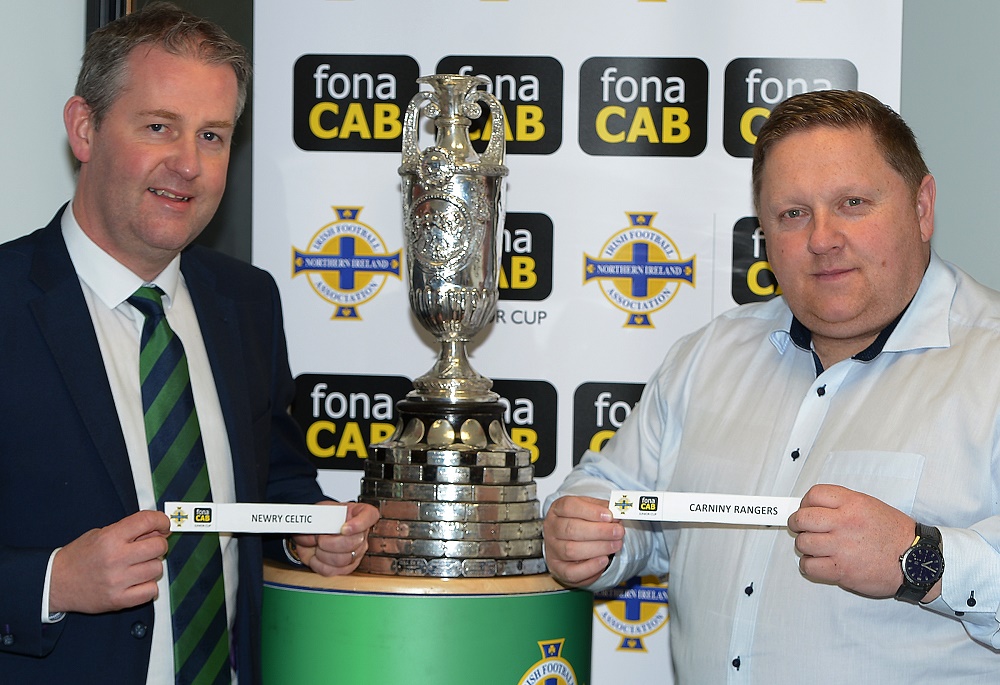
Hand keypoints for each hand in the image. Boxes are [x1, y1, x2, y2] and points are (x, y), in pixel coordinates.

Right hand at [49, 510, 169, 613]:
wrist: (55, 583)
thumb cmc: (79, 557)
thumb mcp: (101, 534)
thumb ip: (130, 531)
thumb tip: (160, 531)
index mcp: (110, 538)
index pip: (147, 521)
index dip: (161, 520)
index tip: (163, 525)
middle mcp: (116, 558)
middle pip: (159, 546)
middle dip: (158, 545)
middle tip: (148, 548)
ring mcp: (118, 581)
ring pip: (157, 569)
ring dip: (151, 566)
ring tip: (136, 567)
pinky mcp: (118, 600)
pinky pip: (151, 591)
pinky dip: (147, 587)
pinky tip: (136, 582)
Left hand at [291, 501, 379, 575]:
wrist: (312, 534)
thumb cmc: (320, 520)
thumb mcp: (318, 512)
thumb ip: (317, 518)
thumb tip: (315, 529)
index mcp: (358, 513)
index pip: (370, 516)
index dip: (359, 524)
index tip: (343, 528)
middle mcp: (361, 533)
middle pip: (355, 542)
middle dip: (331, 542)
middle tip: (319, 538)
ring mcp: (357, 552)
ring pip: (344, 559)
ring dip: (323, 554)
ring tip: (316, 547)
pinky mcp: (347, 567)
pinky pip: (334, 570)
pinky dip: (319, 564)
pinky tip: (316, 557)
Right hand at [543, 495, 623, 587]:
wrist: (567, 542)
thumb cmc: (580, 523)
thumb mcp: (589, 509)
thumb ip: (602, 508)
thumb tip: (617, 513)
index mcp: (557, 510)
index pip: (568, 506)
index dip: (590, 511)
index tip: (609, 516)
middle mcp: (552, 529)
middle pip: (571, 529)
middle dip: (599, 531)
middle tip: (618, 532)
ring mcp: (553, 550)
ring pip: (572, 550)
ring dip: (598, 548)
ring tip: (615, 545)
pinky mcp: (558, 568)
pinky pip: (572, 572)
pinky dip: (590, 567)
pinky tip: (604, 560)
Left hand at [788, 484, 926, 597]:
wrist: (916, 561)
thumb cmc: (896, 535)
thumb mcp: (870, 506)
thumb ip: (843, 504)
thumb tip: (815, 508)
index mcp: (853, 504)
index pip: (814, 494)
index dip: (806, 503)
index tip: (807, 509)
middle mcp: (844, 523)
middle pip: (802, 519)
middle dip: (798, 524)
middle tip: (802, 528)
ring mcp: (842, 547)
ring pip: (803, 543)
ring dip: (805, 546)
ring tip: (815, 547)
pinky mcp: (842, 570)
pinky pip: (809, 566)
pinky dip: (809, 566)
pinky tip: (819, 563)